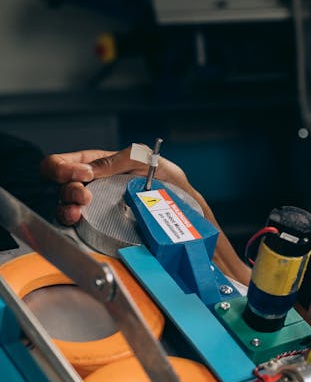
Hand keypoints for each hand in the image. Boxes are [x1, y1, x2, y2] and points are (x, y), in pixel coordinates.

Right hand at [39, 146, 190, 225]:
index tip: (85, 174)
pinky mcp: (100, 222)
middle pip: (59, 185)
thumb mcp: (143, 159)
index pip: (61, 163)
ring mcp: (93, 204)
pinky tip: (79, 219)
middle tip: (85, 195)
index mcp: (96, 163)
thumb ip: (117, 160)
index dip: (63, 167)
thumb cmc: (164, 175)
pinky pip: (75, 223)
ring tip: (80, 209)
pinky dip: (72, 220)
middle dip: (69, 188)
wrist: (181, 200)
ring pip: (63, 204)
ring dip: (67, 206)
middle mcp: (89, 183)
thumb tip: (89, 170)